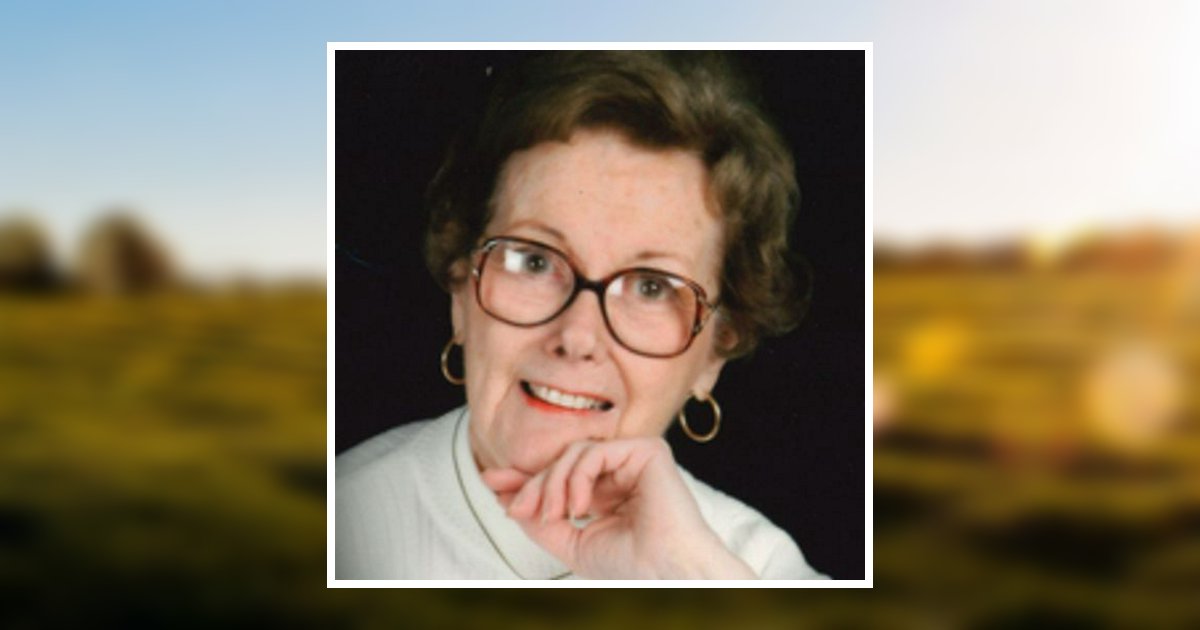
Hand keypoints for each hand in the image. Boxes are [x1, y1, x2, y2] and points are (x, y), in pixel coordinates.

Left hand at [481, 437, 756, 578]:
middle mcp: (622, 472)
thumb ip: (542, 521)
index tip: (492, 484)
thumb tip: (509, 498)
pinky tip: (578, 506)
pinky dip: (576, 477)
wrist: (664, 571)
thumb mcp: (571, 542)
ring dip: (552, 484)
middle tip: (514, 506)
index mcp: (608, 494)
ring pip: (574, 454)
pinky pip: (594, 452)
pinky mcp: (647, 449)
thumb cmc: (630, 565)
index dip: (527, 478)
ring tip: (552, 515)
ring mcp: (635, 459)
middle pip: (563, 463)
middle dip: (532, 483)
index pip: (562, 476)